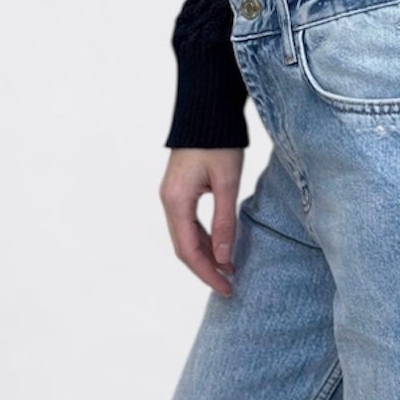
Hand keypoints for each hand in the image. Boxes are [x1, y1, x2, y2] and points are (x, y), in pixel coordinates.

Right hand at [161, 146, 243, 296]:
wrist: (206, 111)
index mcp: (176, 201)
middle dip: (206, 269)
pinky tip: (222, 248)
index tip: (226, 288)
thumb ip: (225, 221)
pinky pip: (190, 224)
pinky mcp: (180, 191)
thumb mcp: (227, 182)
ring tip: (230, 270)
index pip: (188, 250)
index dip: (207, 273)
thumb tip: (225, 258)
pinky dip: (206, 240)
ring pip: (186, 238)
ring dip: (207, 256)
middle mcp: (169, 202)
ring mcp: (172, 197)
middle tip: (229, 286)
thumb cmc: (218, 142)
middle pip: (184, 248)